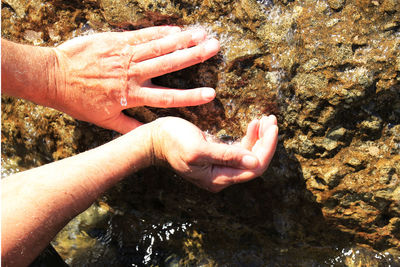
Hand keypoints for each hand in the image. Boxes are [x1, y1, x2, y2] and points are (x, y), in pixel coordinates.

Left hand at [52, 26, 219, 132]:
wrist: (54, 76)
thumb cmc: (79, 100)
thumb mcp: (104, 120)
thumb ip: (128, 126)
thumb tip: (147, 134)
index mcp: (132, 96)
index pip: (168, 97)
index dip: (191, 96)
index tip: (210, 94)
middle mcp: (133, 74)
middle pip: (169, 64)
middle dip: (194, 55)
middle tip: (214, 47)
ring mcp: (125, 56)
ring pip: (159, 47)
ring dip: (182, 39)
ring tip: (202, 34)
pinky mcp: (116, 41)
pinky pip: (142, 35)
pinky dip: (160, 31)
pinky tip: (175, 28)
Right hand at [151, 115, 277, 191]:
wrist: (155, 139)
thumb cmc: (173, 142)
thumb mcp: (199, 148)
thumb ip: (226, 156)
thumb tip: (255, 162)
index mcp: (218, 178)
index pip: (254, 168)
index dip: (267, 148)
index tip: (272, 127)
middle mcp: (222, 176)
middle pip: (255, 162)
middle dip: (266, 141)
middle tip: (271, 119)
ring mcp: (220, 167)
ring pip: (250, 156)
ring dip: (260, 138)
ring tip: (265, 119)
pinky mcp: (218, 157)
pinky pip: (240, 150)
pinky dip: (249, 138)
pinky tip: (253, 125)